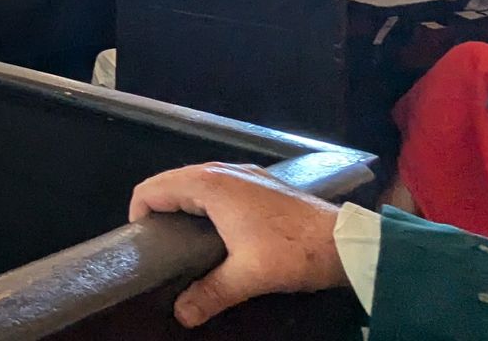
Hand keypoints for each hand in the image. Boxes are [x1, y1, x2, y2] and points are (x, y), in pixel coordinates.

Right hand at [128, 162, 346, 328]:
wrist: (348, 241)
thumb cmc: (294, 250)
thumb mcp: (249, 276)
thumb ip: (210, 293)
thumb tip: (181, 315)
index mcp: (210, 185)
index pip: (153, 190)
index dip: (139, 215)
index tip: (143, 246)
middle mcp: (222, 171)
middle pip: (171, 183)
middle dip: (159, 211)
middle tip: (161, 248)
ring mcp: (244, 174)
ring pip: (195, 183)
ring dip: (183, 207)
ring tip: (186, 243)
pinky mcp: (260, 183)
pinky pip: (217, 187)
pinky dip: (205, 205)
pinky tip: (218, 234)